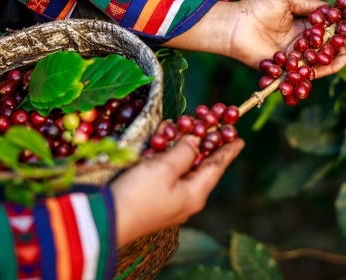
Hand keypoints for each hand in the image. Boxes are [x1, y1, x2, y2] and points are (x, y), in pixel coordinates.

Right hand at [110, 135, 244, 246]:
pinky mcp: (154, 197)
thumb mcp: (164, 169)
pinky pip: (167, 172)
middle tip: (212, 126)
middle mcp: (186, 197)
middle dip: (205, 144)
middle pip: (201, 165)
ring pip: (182, 166)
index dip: (228, 151)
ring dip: (182, 146)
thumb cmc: (139, 194)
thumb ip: (184, 152)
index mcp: (195, 193)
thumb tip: (195, 142)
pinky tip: (161, 141)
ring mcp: (170, 198)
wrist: (105, 221)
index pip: (217, 166)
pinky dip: (166, 155)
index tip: (240, 139)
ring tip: (185, 128)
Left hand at [166, 0, 345, 77]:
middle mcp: (300, 43)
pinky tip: (344, 56)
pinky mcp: (288, 69)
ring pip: (325, 59)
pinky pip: (311, 69)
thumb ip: (310, 6)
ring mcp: (295, 57)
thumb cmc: (256, 7)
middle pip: (331, 45)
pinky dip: (328, 64)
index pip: (328, 28)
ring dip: (345, 53)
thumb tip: (332, 9)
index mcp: (300, 25)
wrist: (234, 23)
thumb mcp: (286, 0)